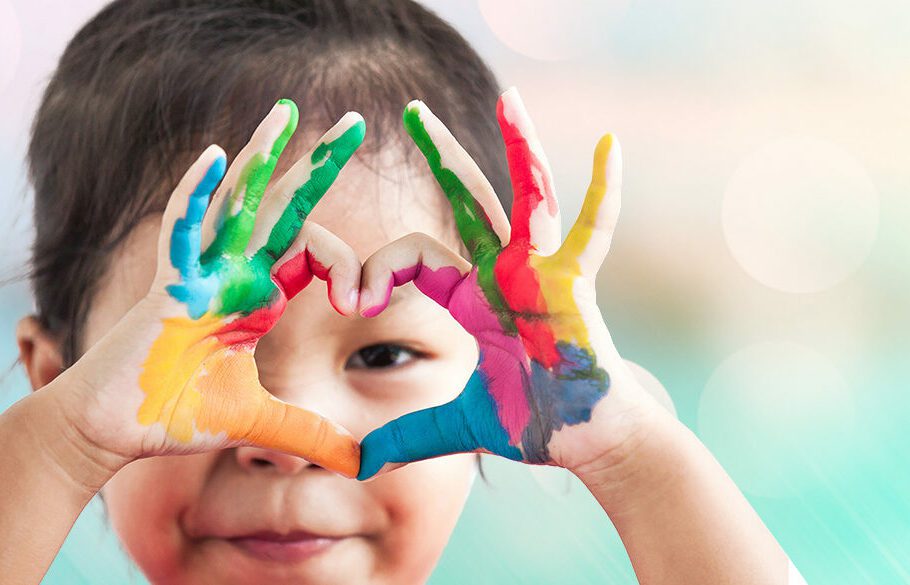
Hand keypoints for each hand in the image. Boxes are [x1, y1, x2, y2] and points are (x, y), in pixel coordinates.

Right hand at [59, 100, 364, 476]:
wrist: (112, 430)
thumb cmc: (176, 416)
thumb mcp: (259, 421)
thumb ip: (312, 435)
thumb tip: (364, 463)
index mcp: (260, 294)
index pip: (316, 252)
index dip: (349, 267)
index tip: (361, 303)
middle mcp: (235, 274)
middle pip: (285, 208)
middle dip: (320, 166)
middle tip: (357, 123)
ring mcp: (200, 274)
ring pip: (238, 204)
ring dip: (264, 157)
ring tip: (288, 112)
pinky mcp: (167, 288)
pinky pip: (183, 232)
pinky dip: (199, 194)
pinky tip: (218, 156)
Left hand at [357, 88, 649, 479]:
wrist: (581, 438)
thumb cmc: (528, 422)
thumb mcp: (454, 423)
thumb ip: (407, 433)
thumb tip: (357, 463)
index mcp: (468, 294)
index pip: (411, 254)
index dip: (376, 268)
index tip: (349, 297)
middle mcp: (501, 272)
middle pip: (467, 200)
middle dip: (442, 155)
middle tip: (412, 111)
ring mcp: (541, 272)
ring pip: (526, 197)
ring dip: (519, 147)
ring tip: (510, 96)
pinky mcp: (575, 283)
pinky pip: (591, 231)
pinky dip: (603, 191)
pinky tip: (610, 144)